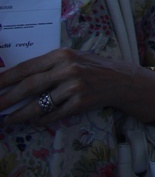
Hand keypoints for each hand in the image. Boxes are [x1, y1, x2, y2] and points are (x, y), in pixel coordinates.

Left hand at [0, 48, 145, 125]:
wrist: (120, 80)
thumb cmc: (92, 68)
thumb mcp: (72, 59)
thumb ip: (49, 66)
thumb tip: (17, 80)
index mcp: (61, 55)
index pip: (26, 67)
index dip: (5, 78)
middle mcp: (67, 69)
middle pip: (29, 86)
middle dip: (6, 98)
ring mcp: (74, 87)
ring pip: (38, 104)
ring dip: (20, 114)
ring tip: (8, 119)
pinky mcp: (80, 103)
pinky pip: (53, 114)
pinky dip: (40, 119)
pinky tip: (34, 121)